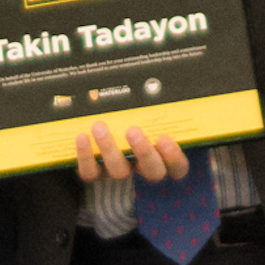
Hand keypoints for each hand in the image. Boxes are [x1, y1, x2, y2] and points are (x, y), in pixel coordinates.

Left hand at [74, 120, 188, 183]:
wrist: (102, 131)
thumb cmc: (136, 119)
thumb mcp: (152, 115)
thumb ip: (162, 111)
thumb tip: (183, 91)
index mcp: (164, 157)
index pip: (178, 166)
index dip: (173, 157)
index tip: (165, 139)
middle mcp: (143, 168)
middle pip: (152, 171)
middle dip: (144, 152)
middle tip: (133, 131)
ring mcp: (120, 172)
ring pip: (119, 171)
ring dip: (109, 148)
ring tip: (100, 127)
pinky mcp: (96, 174)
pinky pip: (90, 172)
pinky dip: (85, 156)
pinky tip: (82, 137)